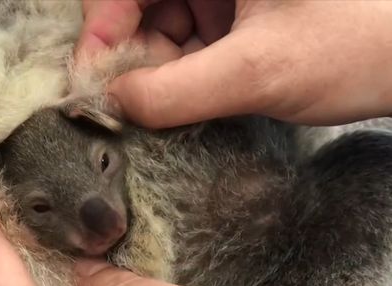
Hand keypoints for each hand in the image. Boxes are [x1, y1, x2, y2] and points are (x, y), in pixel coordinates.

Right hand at [76, 0, 391, 128]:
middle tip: (132, 105)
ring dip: (158, 69)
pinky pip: (190, 38)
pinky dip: (182, 72)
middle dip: (132, 55)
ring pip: (163, 23)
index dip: (102, 30)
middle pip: (140, 3)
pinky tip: (192, 98)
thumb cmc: (361, 44)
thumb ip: (175, 93)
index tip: (93, 82)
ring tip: (171, 106)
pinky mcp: (240, 11)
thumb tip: (113, 103)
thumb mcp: (258, 73)